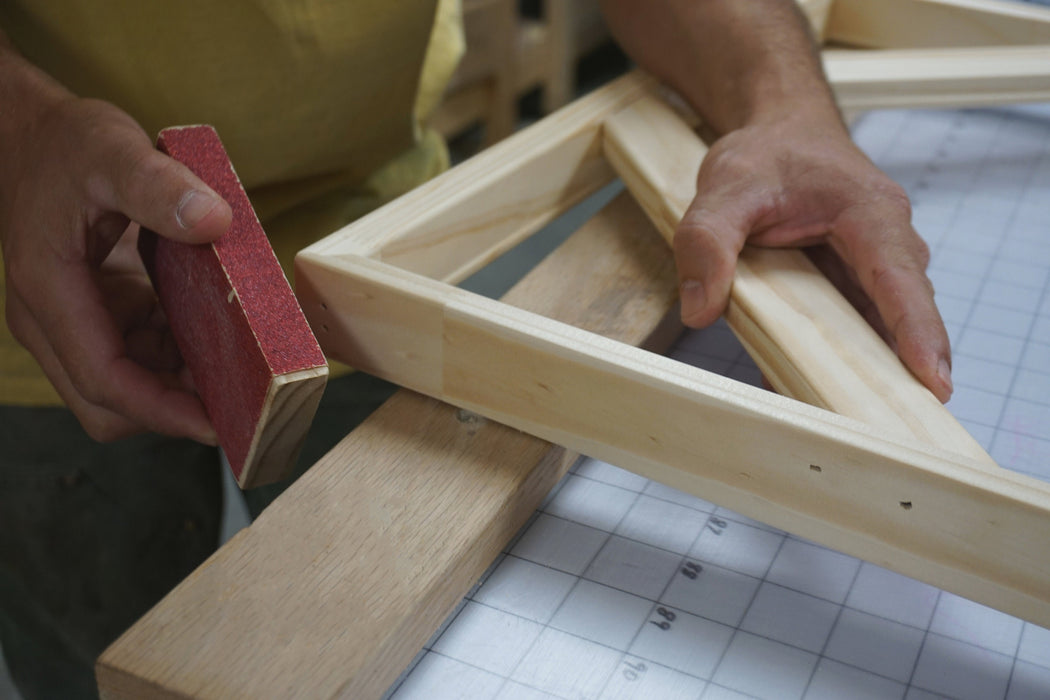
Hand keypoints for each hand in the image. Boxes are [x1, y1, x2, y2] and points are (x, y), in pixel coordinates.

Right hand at [1, 91, 231, 441]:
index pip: (104, 378)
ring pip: (130, 387)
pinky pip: (142, 357)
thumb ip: (159, 185)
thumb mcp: (113, 149)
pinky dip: (180, 357)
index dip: (161, 410)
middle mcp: (56, 321)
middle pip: (111, 403)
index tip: (217, 424)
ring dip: (182, 386)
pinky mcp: (101, 316)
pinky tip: (219, 335)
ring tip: (241, 367)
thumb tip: (214, 222)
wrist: (36, 138)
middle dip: (174, 409)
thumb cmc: (67, 144)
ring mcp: (77, 323)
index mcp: (50, 291)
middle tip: (242, 400)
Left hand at [674, 112, 952, 401]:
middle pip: (901, 316)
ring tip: (857, 427)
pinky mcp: (852, 287)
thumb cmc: (765, 153)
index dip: (917, 331)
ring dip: (870, 373)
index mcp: (869, 213)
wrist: (777, 131)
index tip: (933, 381)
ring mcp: (872, 269)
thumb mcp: (724, 188)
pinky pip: (852, 330)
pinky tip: (814, 395)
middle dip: (903, 370)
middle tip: (893, 430)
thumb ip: (707, 243)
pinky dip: (838, 361)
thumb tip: (700, 310)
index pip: (899, 278)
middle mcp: (886, 243)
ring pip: (879, 329)